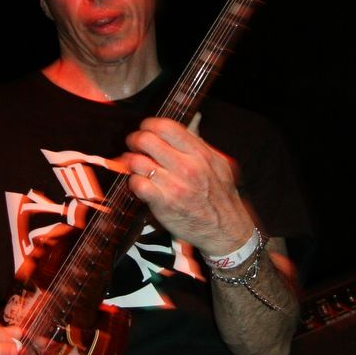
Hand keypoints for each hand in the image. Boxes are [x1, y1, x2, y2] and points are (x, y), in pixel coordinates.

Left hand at [123, 117, 254, 254]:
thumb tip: (189, 125)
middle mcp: (186, 167)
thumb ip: (200, 145)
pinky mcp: (163, 203)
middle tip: (134, 147)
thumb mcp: (218, 164)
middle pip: (146, 140)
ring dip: (130, 162)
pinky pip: (136, 183)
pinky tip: (140, 183)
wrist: (225, 229)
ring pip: (136, 161)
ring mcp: (174, 185)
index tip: (146, 130)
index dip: (149, 125)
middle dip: (135, 141)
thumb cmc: (220, 197)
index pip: (165, 127)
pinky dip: (133, 181)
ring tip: (135, 166)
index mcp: (199, 153)